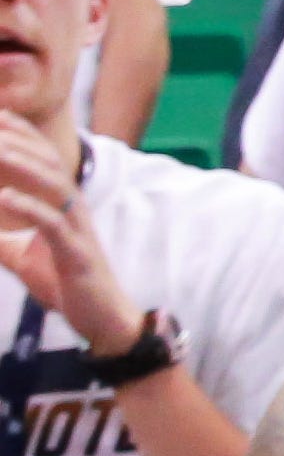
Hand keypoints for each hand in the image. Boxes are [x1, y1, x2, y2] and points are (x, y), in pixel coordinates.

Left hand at [0, 116, 139, 354]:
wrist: (103, 321)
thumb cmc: (66, 286)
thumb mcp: (22, 257)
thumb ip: (1, 239)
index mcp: (65, 206)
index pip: (46, 159)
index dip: (22, 134)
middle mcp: (76, 211)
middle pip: (50, 163)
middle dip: (18, 141)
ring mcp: (79, 231)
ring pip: (55, 186)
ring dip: (23, 165)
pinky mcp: (77, 255)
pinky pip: (53, 224)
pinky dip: (28, 208)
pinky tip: (3, 197)